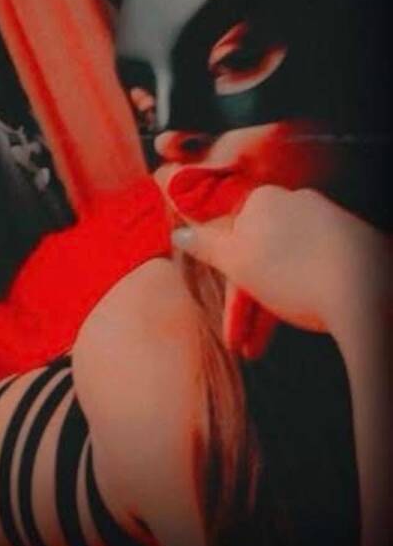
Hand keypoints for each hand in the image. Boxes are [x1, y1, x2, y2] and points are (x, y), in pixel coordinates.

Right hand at [169, 182, 388, 351]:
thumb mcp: (238, 262)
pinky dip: (298, 296)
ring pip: (284, 267)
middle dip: (246, 306)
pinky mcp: (349, 245)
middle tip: (241, 340)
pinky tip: (300, 318)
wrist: (364, 290)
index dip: (225, 284)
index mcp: (264, 201)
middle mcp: (295, 204)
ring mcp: (325, 223)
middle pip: (258, 257)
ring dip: (268, 309)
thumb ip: (206, 245)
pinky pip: (312, 269)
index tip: (222, 316)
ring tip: (263, 344)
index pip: (230, 239)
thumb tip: (181, 233)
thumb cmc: (296, 273)